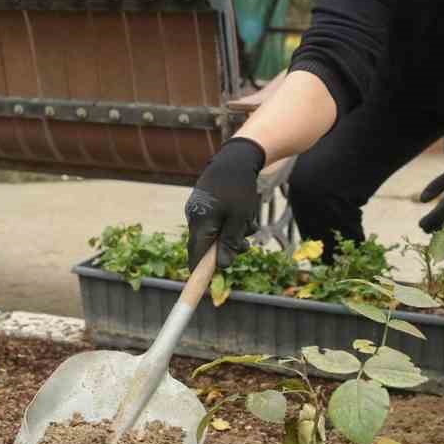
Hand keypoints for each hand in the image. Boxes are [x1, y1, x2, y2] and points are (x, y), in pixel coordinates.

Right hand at [186, 137, 265, 268]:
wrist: (236, 157)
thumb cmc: (238, 188)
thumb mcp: (238, 219)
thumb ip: (230, 243)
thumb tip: (223, 266)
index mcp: (199, 223)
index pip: (195, 255)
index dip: (200, 271)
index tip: (204, 285)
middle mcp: (195, 217)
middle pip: (207, 246)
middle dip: (227, 248)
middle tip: (246, 246)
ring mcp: (199, 209)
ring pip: (215, 233)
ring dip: (233, 234)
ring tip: (248, 222)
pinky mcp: (206, 203)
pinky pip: (217, 221)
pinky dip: (230, 223)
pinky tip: (244, 212)